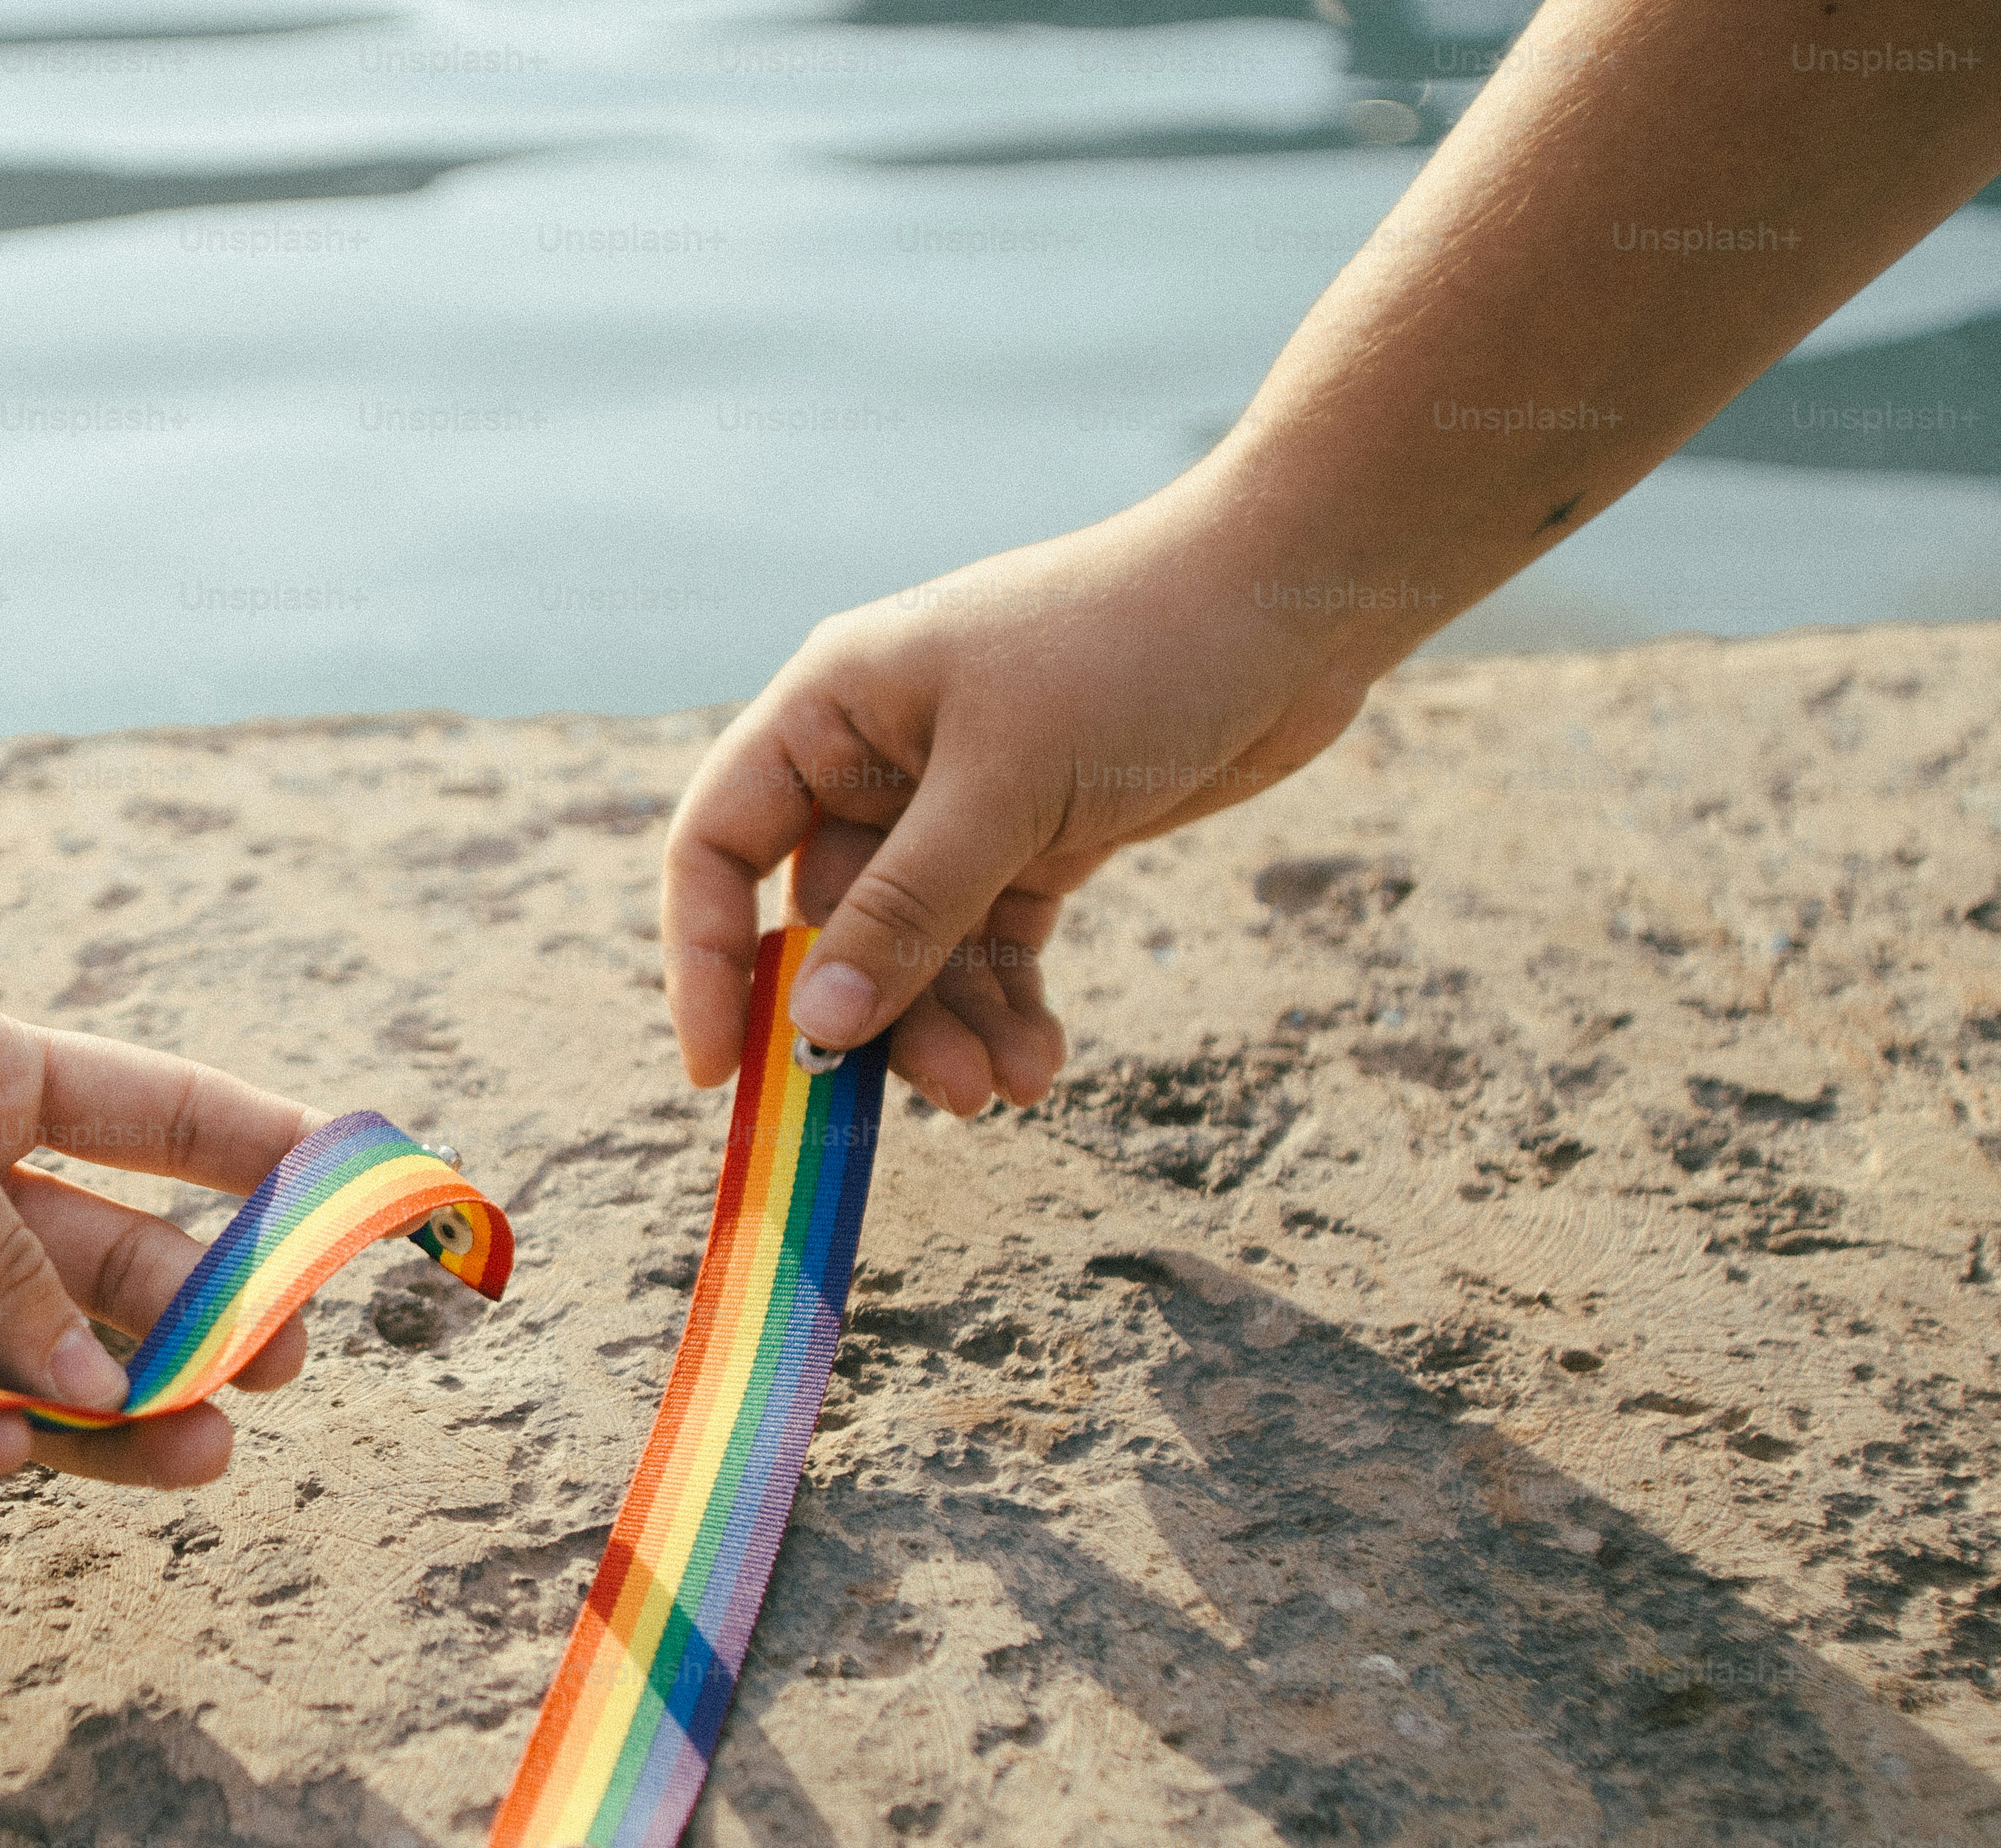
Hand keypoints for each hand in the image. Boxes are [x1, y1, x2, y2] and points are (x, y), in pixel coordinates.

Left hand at [0, 893, 326, 1488]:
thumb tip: (112, 1383)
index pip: (157, 1123)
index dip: (263, 1161)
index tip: (370, 1202)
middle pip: (106, 1276)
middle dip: (197, 1324)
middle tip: (271, 1373)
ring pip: (20, 1381)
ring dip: (105, 1420)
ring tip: (194, 1454)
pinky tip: (0, 1446)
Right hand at [660, 491, 1388, 1107]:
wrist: (1295, 597)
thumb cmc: (1131, 648)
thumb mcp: (1006, 786)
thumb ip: (906, 910)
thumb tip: (817, 1025)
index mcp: (831, 708)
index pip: (720, 846)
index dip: (705, 959)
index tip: (721, 1069)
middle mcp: (878, 758)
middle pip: (830, 920)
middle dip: (877, 1016)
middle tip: (932, 1096)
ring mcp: (961, 801)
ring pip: (918, 948)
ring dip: (953, 1026)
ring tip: (1005, 1088)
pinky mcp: (1040, 836)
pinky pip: (993, 944)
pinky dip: (1009, 1005)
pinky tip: (1038, 1061)